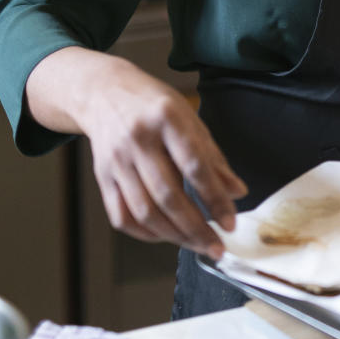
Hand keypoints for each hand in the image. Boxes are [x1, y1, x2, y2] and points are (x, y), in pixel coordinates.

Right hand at [27, 49, 246, 257]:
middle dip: (196, 228)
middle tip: (216, 246)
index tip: (230, 223)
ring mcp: (116, 160)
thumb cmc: (154, 106)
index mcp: (166, 118)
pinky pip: (121, 216)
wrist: (104, 92)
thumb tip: (237, 192)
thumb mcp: (189, 119)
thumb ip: (213, 157)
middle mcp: (138, 139)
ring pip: (144, 212)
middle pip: (168, 196)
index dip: (214, 199)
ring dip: (174, 236)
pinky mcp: (102, 177)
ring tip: (196, 245)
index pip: (194, 166)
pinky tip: (166, 236)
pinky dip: (145, 233)